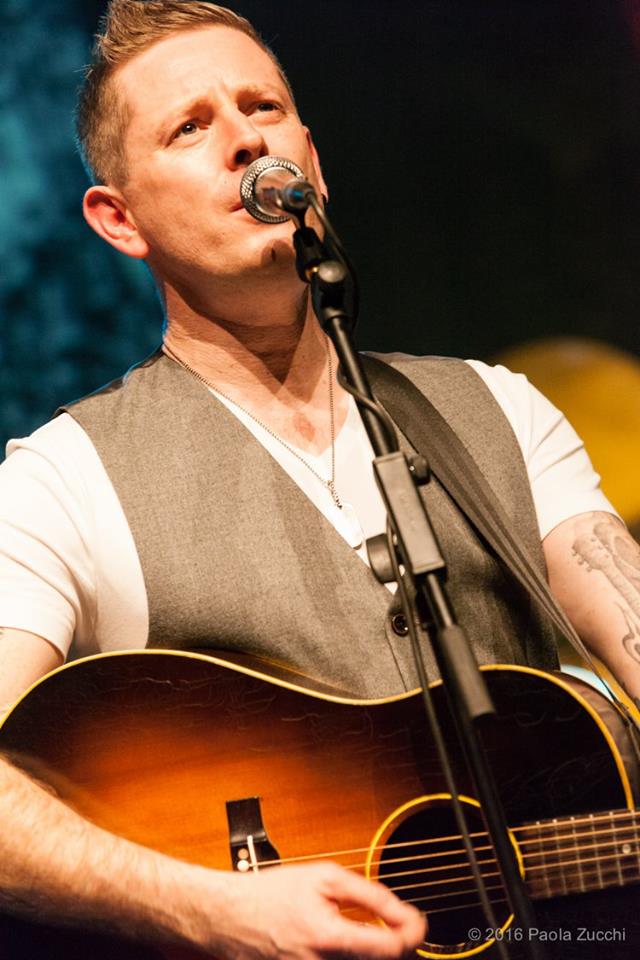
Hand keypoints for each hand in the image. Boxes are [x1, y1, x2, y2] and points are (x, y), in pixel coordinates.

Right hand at [186, 860, 426, 958]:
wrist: (227, 917)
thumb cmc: (271, 893)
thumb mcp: (324, 877)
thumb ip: (369, 894)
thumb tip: (402, 912)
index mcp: (329, 939)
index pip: (390, 950)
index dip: (412, 935)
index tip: (418, 925)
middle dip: (394, 947)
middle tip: (396, 929)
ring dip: (370, 952)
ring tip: (366, 935)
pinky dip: (348, 957)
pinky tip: (342, 945)